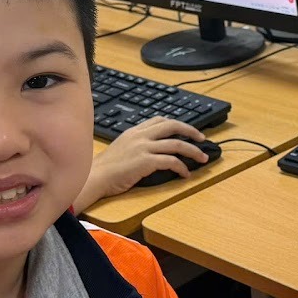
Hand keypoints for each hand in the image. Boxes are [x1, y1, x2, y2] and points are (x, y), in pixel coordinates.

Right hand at [82, 117, 209, 202]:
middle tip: (202, 138)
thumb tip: (152, 150)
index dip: (176, 124)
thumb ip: (135, 144)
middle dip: (191, 131)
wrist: (95, 177)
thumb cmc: (106, 168)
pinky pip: (171, 161)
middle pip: (172, 126)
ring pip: (176, 144)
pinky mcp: (146, 161)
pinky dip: (182, 167)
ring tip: (202, 158)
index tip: (187, 130)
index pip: (160, 120)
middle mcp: (140, 136)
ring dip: (193, 151)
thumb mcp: (120, 148)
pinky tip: (185, 174)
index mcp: (134, 132)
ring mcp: (143, 148)